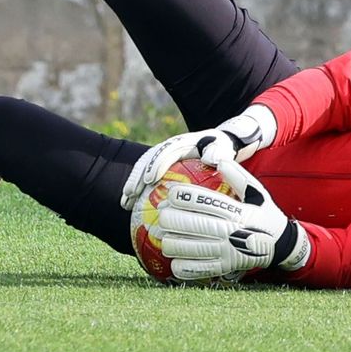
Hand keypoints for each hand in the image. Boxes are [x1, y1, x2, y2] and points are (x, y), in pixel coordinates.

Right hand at [118, 105, 275, 209]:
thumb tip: (212, 160)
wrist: (222, 143)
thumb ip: (219, 151)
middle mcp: (170, 148)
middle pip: (148, 160)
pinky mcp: (163, 167)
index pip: (166, 151)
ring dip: (133, 185)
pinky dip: (140, 191)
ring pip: (144, 169)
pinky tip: (133, 208)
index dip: (156, 164)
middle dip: (137, 176)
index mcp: (183, 142)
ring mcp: (164, 157)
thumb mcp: (224, 147)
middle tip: (129, 194)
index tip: (149, 180)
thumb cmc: (225, 149)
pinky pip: (148, 178)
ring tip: (125, 203)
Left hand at [155, 159, 311, 280]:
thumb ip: (239, 177)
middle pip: (196, 225)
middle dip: (174, 218)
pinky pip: (200, 270)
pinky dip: (183, 267)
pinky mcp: (225, 268)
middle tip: (161, 213)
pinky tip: (173, 260)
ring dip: (174, 242)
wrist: (281, 246)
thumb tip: (219, 160)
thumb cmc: (264, 214)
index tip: (171, 192)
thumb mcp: (257, 193)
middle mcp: (233, 233)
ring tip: (163, 236)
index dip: (186, 196)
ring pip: (193, 249)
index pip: (208, 202)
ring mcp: (228, 252)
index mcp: (240, 212)